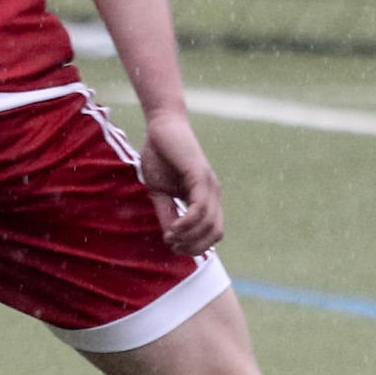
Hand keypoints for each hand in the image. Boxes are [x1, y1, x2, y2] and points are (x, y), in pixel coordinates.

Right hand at [136, 108, 223, 255]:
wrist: (161, 127)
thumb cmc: (160, 156)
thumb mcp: (160, 191)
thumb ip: (167, 212)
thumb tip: (170, 237)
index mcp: (206, 198)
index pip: (212, 233)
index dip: (195, 246)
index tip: (173, 246)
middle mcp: (213, 193)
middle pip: (215, 233)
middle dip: (194, 247)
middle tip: (173, 245)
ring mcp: (209, 184)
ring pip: (209, 224)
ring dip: (189, 237)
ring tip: (170, 237)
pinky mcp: (200, 175)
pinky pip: (200, 208)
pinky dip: (188, 223)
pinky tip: (173, 228)